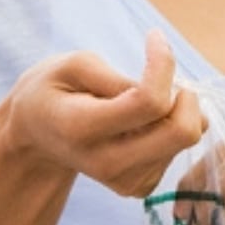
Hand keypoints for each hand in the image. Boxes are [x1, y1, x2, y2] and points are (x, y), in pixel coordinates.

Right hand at [1, 29, 203, 196]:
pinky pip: (181, 151)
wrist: (38, 134)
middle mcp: (105, 162)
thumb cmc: (56, 91)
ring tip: (145, 99)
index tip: (154, 37)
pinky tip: (145, 121)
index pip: (149, 102)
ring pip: (187, 140)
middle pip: (182, 132)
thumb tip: (169, 91)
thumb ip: (117, 76)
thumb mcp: (72, 66)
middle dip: (186, 96)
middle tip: (166, 78)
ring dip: (178, 110)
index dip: (163, 64)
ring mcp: (125, 180)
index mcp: (80, 127)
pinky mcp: (140, 186)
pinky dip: (172, 127)